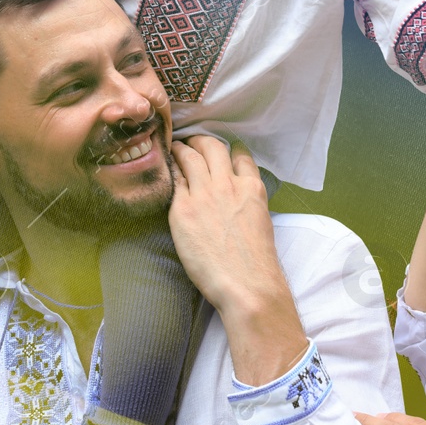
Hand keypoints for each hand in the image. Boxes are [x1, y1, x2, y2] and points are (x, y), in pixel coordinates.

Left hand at [168, 136, 277, 312]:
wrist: (246, 283)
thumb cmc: (256, 263)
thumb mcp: (260, 220)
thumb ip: (246, 201)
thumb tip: (232, 198)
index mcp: (252, 187)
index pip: (239, 154)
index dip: (228, 150)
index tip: (219, 152)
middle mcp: (228, 184)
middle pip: (212, 147)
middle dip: (200, 141)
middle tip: (191, 143)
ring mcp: (204, 194)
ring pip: (189, 156)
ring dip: (180, 148)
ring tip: (173, 148)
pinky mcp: (182, 209)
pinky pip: (173, 180)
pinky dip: (170, 171)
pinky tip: (165, 171)